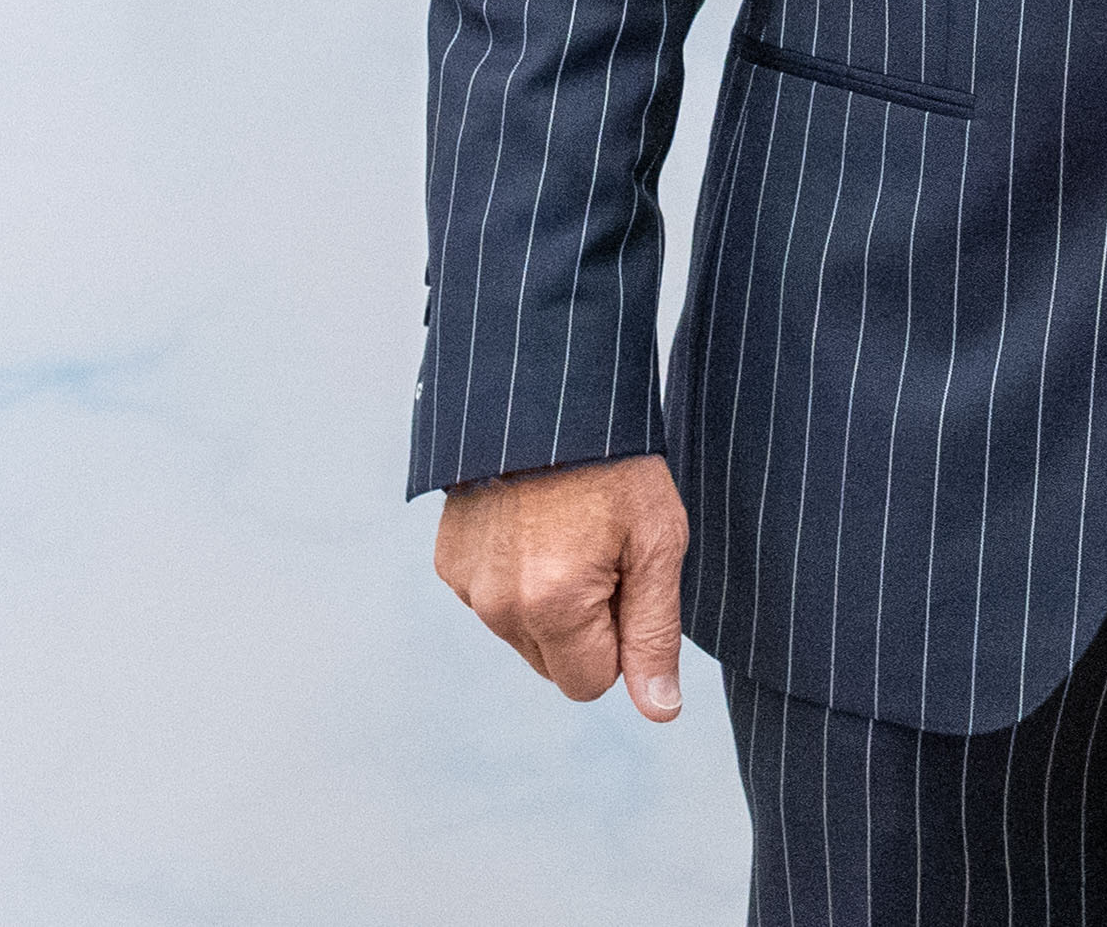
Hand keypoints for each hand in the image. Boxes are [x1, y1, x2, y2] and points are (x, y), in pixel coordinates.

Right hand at [435, 453, 691, 720]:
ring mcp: (465, 583)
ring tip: (570, 532)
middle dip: (584, 627)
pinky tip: (536, 525)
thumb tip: (659, 711)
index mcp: (552, 605)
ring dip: (550, 604)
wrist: (552, 395)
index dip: (621, 641)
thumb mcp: (658, 543)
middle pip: (553, 665)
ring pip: (522, 635)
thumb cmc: (618, 466)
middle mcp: (496, 605)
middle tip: (604, 554)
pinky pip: (492, 601)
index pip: (590, 683)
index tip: (628, 581)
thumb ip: (655, 635)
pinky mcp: (447, 560)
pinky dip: (516, 577)